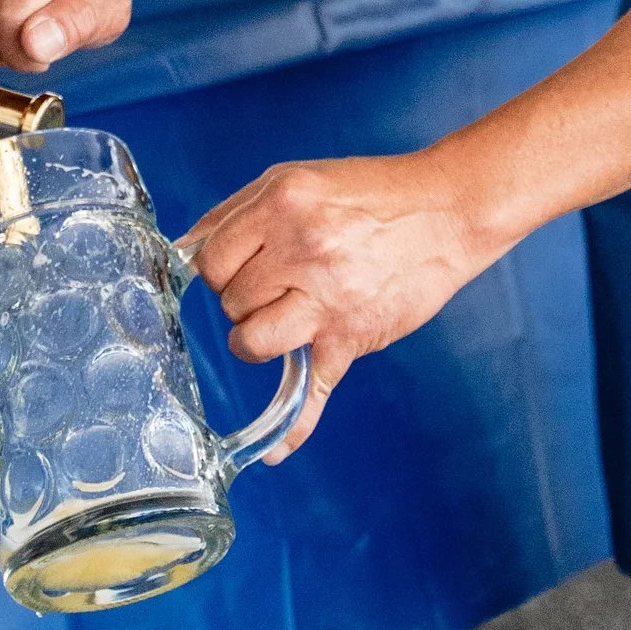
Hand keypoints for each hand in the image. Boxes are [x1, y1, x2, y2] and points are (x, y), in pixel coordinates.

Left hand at [181, 153, 493, 456]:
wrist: (448, 212)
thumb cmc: (373, 193)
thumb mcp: (297, 178)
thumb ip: (236, 212)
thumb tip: (182, 250)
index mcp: (282, 204)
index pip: (210, 258)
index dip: (217, 268)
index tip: (236, 267)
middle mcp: (301, 250)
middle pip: (230, 301)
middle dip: (243, 298)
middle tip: (276, 283)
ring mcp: (327, 299)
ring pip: (251, 342)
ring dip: (254, 340)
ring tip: (276, 324)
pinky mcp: (351, 337)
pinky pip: (313, 391)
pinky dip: (293, 427)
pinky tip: (275, 451)